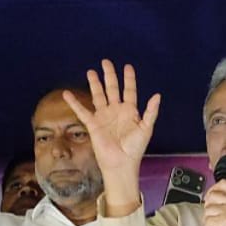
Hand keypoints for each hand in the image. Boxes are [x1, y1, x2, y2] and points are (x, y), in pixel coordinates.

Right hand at [62, 60, 160, 212]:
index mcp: (130, 111)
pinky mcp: (93, 124)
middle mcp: (116, 111)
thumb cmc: (135, 148)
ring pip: (98, 95)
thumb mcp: (146, 128)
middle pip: (112, 89)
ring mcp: (104, 116)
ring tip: (91, 72)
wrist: (121, 163)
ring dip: (94, 84)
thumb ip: (151, 112)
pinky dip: (74, 103)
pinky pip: (82, 111)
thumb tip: (157, 95)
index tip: (127, 67)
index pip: (129, 91)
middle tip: (106, 62)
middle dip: (109, 75)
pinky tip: (67, 94)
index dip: (128, 79)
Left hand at [202, 180, 225, 225]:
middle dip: (209, 208)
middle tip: (215, 217)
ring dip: (209, 221)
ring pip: (208, 210)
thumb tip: (212, 195)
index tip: (212, 201)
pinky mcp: (225, 221)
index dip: (213, 192)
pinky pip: (207, 221)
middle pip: (211, 196)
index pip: (223, 184)